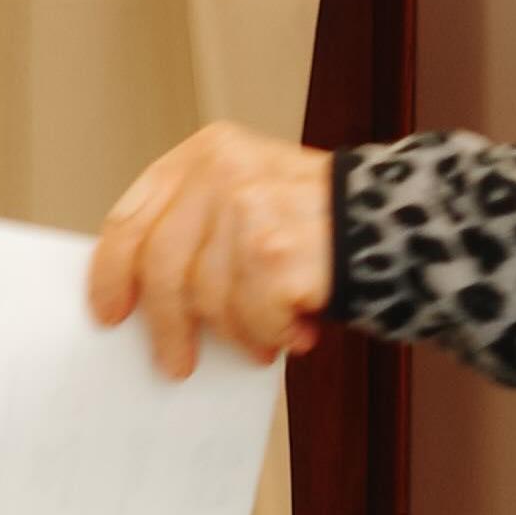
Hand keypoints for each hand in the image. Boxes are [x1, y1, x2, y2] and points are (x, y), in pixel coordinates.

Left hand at [86, 122, 334, 380]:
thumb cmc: (318, 224)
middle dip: (166, 326)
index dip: (110, 272)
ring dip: (239, 333)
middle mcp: (223, 172)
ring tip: (266, 338)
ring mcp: (250, 209)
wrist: (406, 223)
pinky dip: (274, 334)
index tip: (109, 312)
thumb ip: (196, 227)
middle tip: (175, 362)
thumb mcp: (249, 195)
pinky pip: (253, 318)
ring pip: (209, 301)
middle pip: (160, 267)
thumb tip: (139, 296)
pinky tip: (297, 327)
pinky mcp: (277, 251)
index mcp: (207, 153)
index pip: (130, 218)